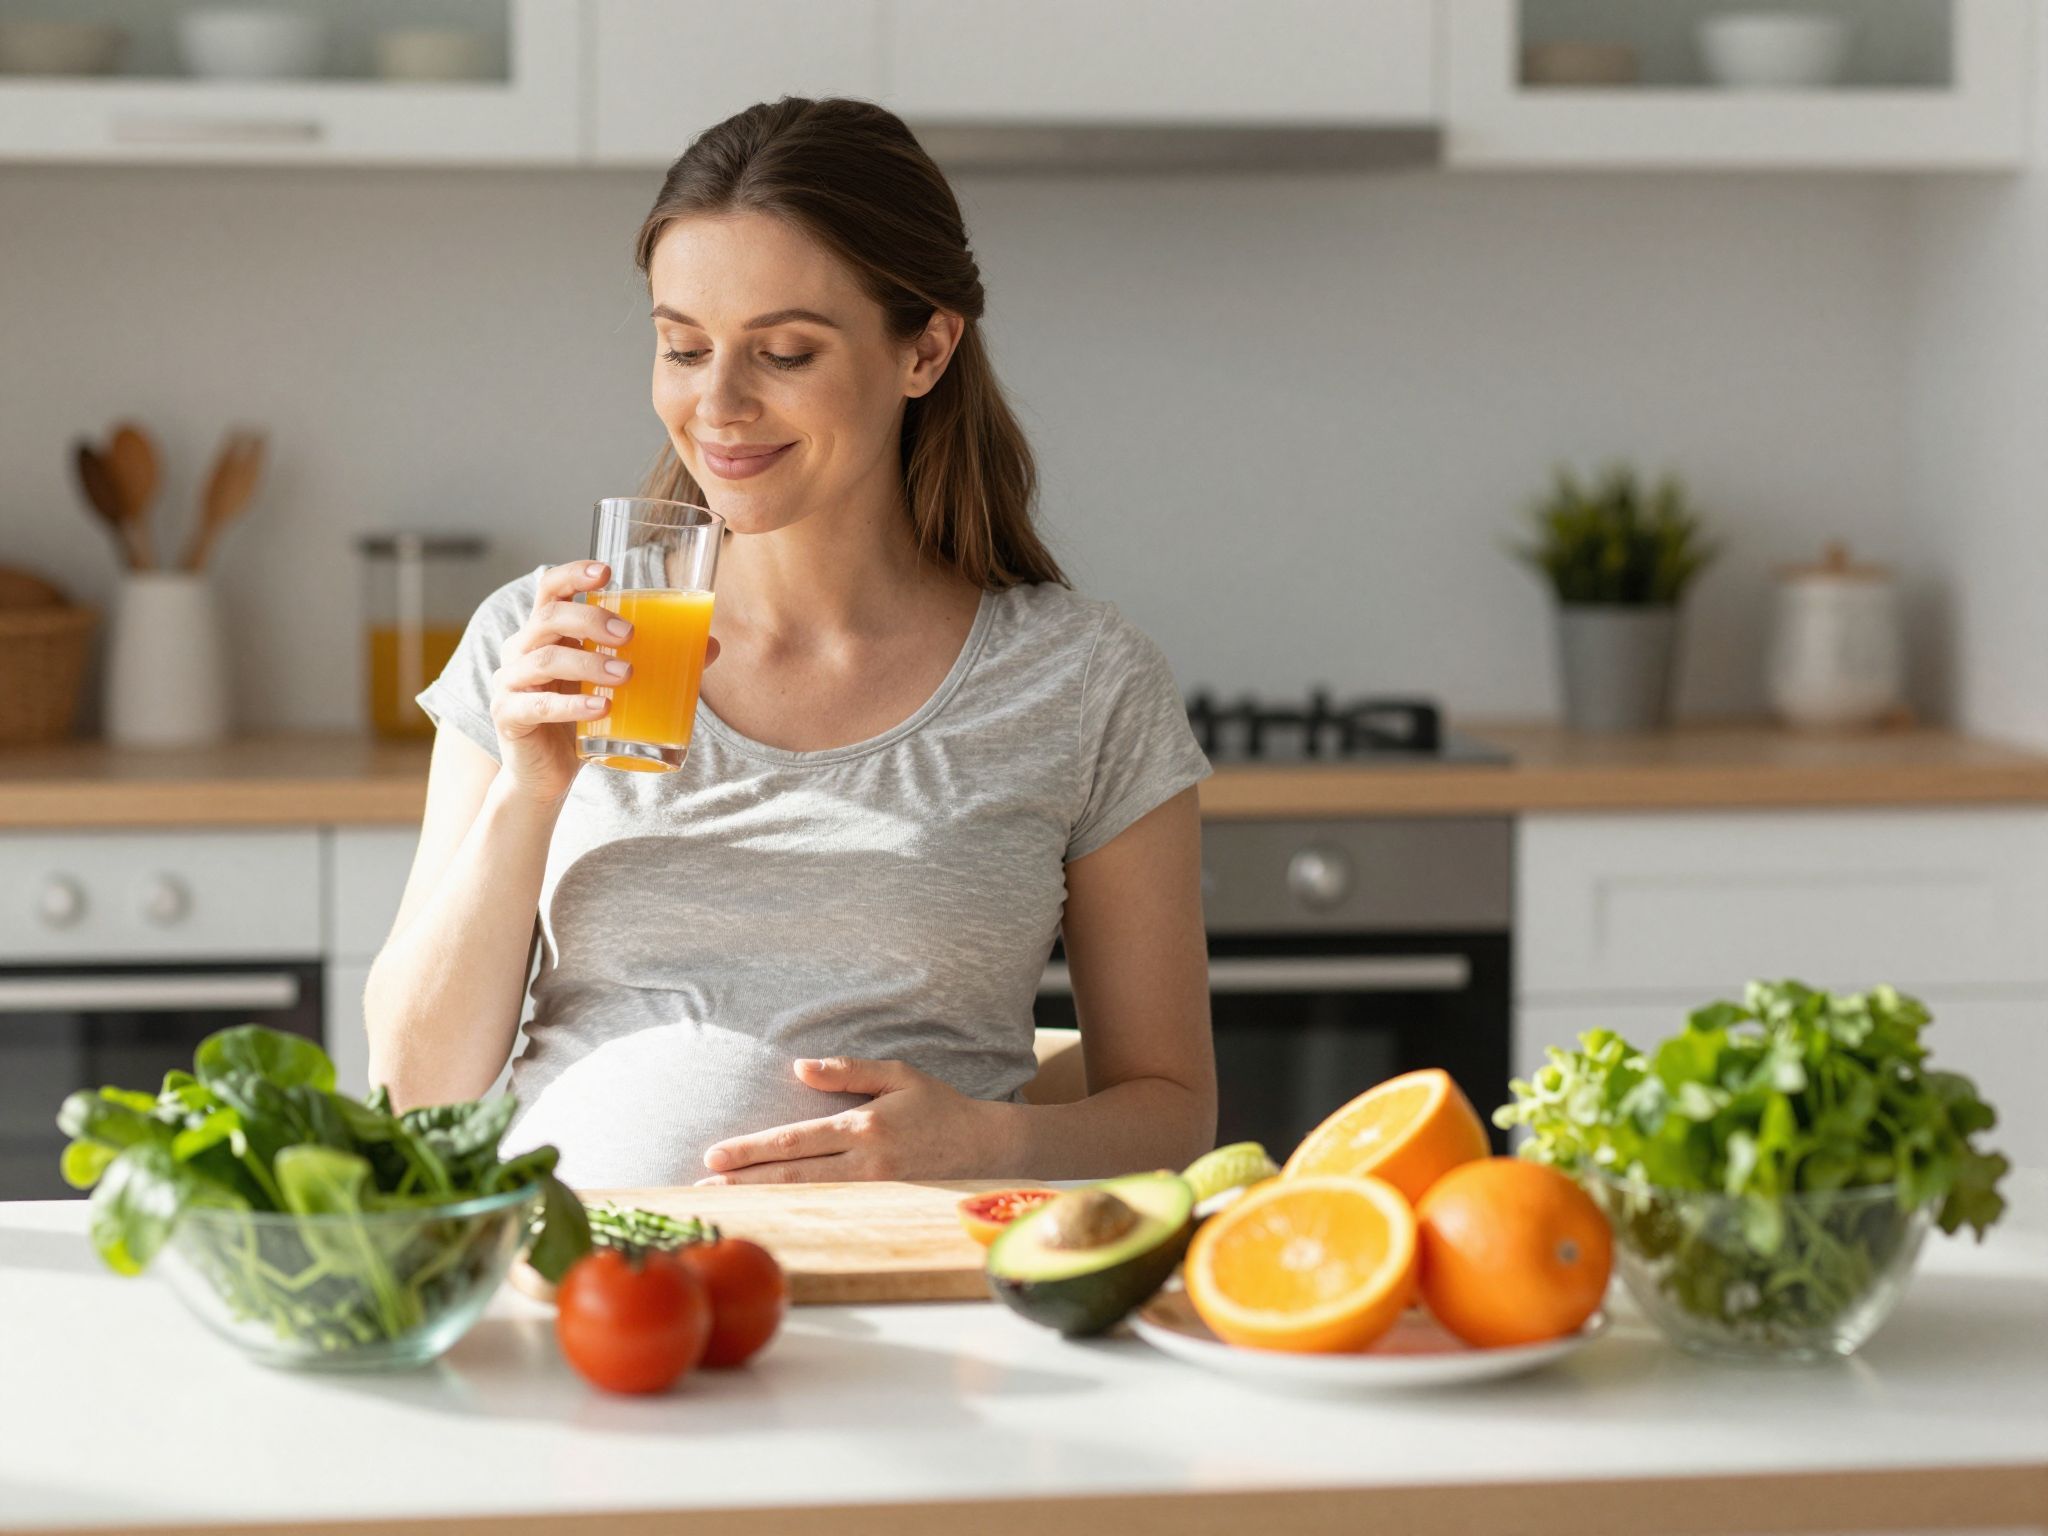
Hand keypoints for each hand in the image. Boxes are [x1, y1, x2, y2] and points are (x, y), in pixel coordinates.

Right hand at [489, 559, 719, 804]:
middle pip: (549, 618)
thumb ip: (655, 661)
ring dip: (589, 662)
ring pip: (544, 659)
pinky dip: (570, 705)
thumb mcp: (615, 687)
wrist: (547, 775)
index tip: (608, 573)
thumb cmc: (582, 721)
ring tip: (626, 675)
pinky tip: (600, 708)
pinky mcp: (508, 716)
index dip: (574, 574)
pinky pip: (536, 705)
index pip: (551, 589)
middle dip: (591, 620)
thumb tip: (710, 645)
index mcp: (546, 633)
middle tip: (631, 635)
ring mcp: (510, 682)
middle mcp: (522, 649)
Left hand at [698, 1058, 1012, 1183]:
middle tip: (704, 1186)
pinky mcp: (881, 1206)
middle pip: (793, 1176)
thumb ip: (848, 1071)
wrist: (984, 1147)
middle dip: (744, 1182)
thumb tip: (799, 1068)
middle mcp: (866, 1162)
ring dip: (763, 1200)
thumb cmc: (937, 1105)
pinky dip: (795, 1211)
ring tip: (725, 1202)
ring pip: (807, 1198)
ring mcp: (873, 1190)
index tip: (715, 1155)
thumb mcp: (897, 1074)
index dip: (752, 1150)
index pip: (796, 1141)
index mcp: (865, 1126)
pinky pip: (830, 1209)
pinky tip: (770, 1213)